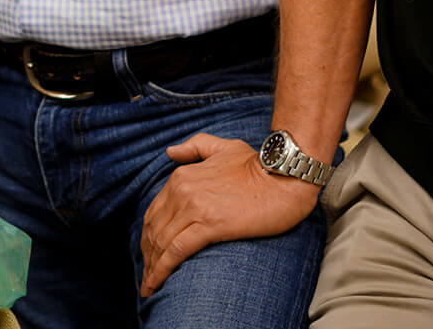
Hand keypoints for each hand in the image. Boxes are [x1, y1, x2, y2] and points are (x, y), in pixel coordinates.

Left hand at [138, 133, 321, 296]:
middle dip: (147, 255)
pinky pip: (176, 251)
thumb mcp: (224, 147)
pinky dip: (161, 270)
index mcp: (182, 176)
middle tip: (146, 278)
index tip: (149, 253)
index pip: (154, 211)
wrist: (286, 177)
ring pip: (161, 242)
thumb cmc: (260, 164)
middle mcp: (182, 190)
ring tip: (149, 287)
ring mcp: (194, 207)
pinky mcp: (209, 225)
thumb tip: (170, 152)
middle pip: (153, 229)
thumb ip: (195, 147)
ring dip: (151, 268)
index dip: (148, 235)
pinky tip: (156, 284)